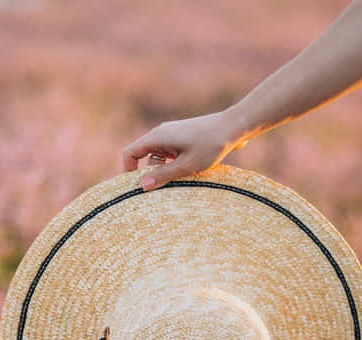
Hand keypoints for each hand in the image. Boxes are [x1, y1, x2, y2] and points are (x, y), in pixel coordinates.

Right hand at [122, 110, 244, 190]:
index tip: (137, 187)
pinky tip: (189, 172)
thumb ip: (163, 175)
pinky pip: (170, 154)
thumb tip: (141, 186)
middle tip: (164, 189)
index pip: (130, 153)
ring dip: (165, 170)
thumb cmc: (211, 145)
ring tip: (181, 180)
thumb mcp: (187, 165)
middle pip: (144, 156)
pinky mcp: (182, 138)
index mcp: (157, 137)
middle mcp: (161, 133)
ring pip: (158, 157)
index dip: (128, 170)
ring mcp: (172, 135)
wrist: (234, 127)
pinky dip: (174, 164)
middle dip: (150, 174)